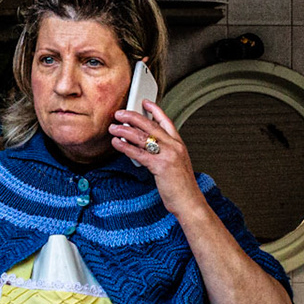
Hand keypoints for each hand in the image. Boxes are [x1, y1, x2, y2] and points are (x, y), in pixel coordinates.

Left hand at [110, 101, 205, 216]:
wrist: (189, 201)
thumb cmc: (182, 187)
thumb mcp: (176, 164)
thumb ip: (163, 153)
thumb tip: (144, 146)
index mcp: (179, 144)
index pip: (166, 121)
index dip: (155, 110)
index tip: (144, 102)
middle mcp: (174, 146)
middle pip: (150, 125)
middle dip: (133, 117)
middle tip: (120, 114)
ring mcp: (168, 155)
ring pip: (142, 137)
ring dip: (124, 130)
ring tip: (113, 128)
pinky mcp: (160, 166)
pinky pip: (138, 153)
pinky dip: (125, 147)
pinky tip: (117, 143)